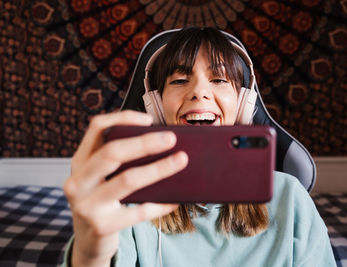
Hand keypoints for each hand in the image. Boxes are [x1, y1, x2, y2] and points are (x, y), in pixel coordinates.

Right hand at [63, 110, 187, 266]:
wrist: (88, 241)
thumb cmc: (102, 200)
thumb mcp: (101, 177)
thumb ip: (119, 161)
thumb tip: (161, 143)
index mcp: (80, 161)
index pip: (96, 128)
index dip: (123, 118)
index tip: (149, 120)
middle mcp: (77, 181)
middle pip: (112, 152)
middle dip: (145, 143)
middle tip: (171, 138)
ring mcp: (87, 205)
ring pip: (128, 180)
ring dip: (159, 168)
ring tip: (181, 160)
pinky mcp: (101, 226)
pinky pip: (139, 211)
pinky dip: (161, 203)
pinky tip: (176, 199)